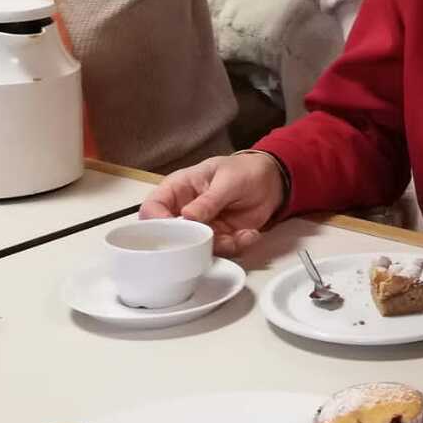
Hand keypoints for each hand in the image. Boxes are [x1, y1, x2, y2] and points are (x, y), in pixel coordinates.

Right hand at [139, 152, 284, 256]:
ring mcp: (201, 228)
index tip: (176, 232)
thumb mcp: (226, 180)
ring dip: (221, 247)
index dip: (156, 223)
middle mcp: (184, 212)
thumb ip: (208, 200)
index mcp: (177, 190)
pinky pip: (221, 252)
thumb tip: (187, 216)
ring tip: (242, 234)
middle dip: (191, 244)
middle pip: (169, 237)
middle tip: (214, 239)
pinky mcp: (219, 239)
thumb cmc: (242, 171)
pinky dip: (237, 247)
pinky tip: (250, 234)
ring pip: (197, 250)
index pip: (152, 209)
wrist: (270, 181)